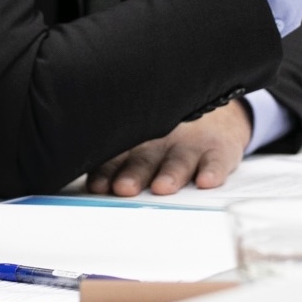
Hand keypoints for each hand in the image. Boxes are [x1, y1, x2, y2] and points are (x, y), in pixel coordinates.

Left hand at [85, 101, 251, 196]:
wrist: (219, 113)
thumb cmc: (170, 133)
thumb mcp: (141, 138)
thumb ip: (115, 159)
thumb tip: (82, 181)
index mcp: (138, 140)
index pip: (118, 156)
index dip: (107, 172)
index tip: (98, 186)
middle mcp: (162, 140)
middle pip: (145, 158)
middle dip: (134, 174)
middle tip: (124, 188)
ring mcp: (191, 144)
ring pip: (179, 160)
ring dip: (170, 174)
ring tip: (162, 186)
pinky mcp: (219, 148)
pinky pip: (217, 160)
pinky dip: (213, 170)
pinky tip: (206, 180)